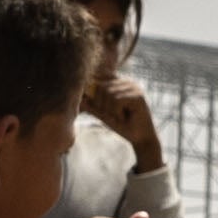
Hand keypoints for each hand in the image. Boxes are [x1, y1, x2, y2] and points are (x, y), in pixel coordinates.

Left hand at [89, 64, 165, 179]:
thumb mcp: (103, 114)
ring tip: (119, 117)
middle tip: (111, 116)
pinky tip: (124, 117)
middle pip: (101, 87)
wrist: (140, 138)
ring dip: (110, 111)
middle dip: (101, 105)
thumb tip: (78, 98)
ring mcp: (133, 87)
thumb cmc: (122, 125)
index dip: (92, 90)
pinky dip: (116, 112)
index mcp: (119, 83)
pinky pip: (117, 100)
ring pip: (108, 94)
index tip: (93, 104)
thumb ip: (92, 105)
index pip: (99, 78)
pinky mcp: (138, 95)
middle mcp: (127, 81)